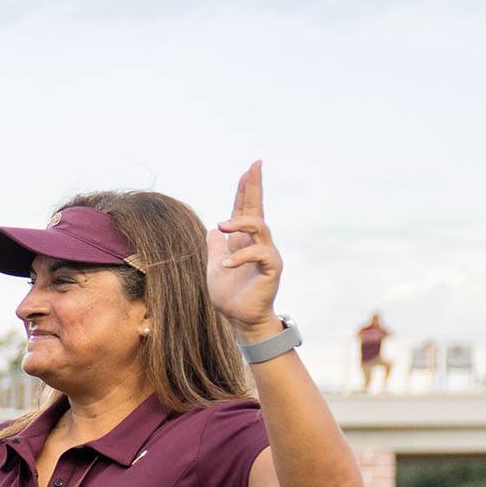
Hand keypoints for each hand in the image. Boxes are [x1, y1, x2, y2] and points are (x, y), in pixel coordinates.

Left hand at [205, 162, 282, 332]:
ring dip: (240, 222)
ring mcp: (266, 254)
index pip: (244, 210)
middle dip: (255, 187)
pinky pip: (259, 253)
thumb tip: (214, 229)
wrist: (239, 318)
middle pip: (257, 209)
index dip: (246, 190)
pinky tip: (225, 264)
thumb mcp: (213, 266)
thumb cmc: (229, 295)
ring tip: (222, 224)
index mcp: (242, 241)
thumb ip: (215, 246)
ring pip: (259, 226)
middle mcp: (257, 243)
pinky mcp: (271, 268)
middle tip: (254, 167)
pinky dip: (240, 256)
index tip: (249, 169)